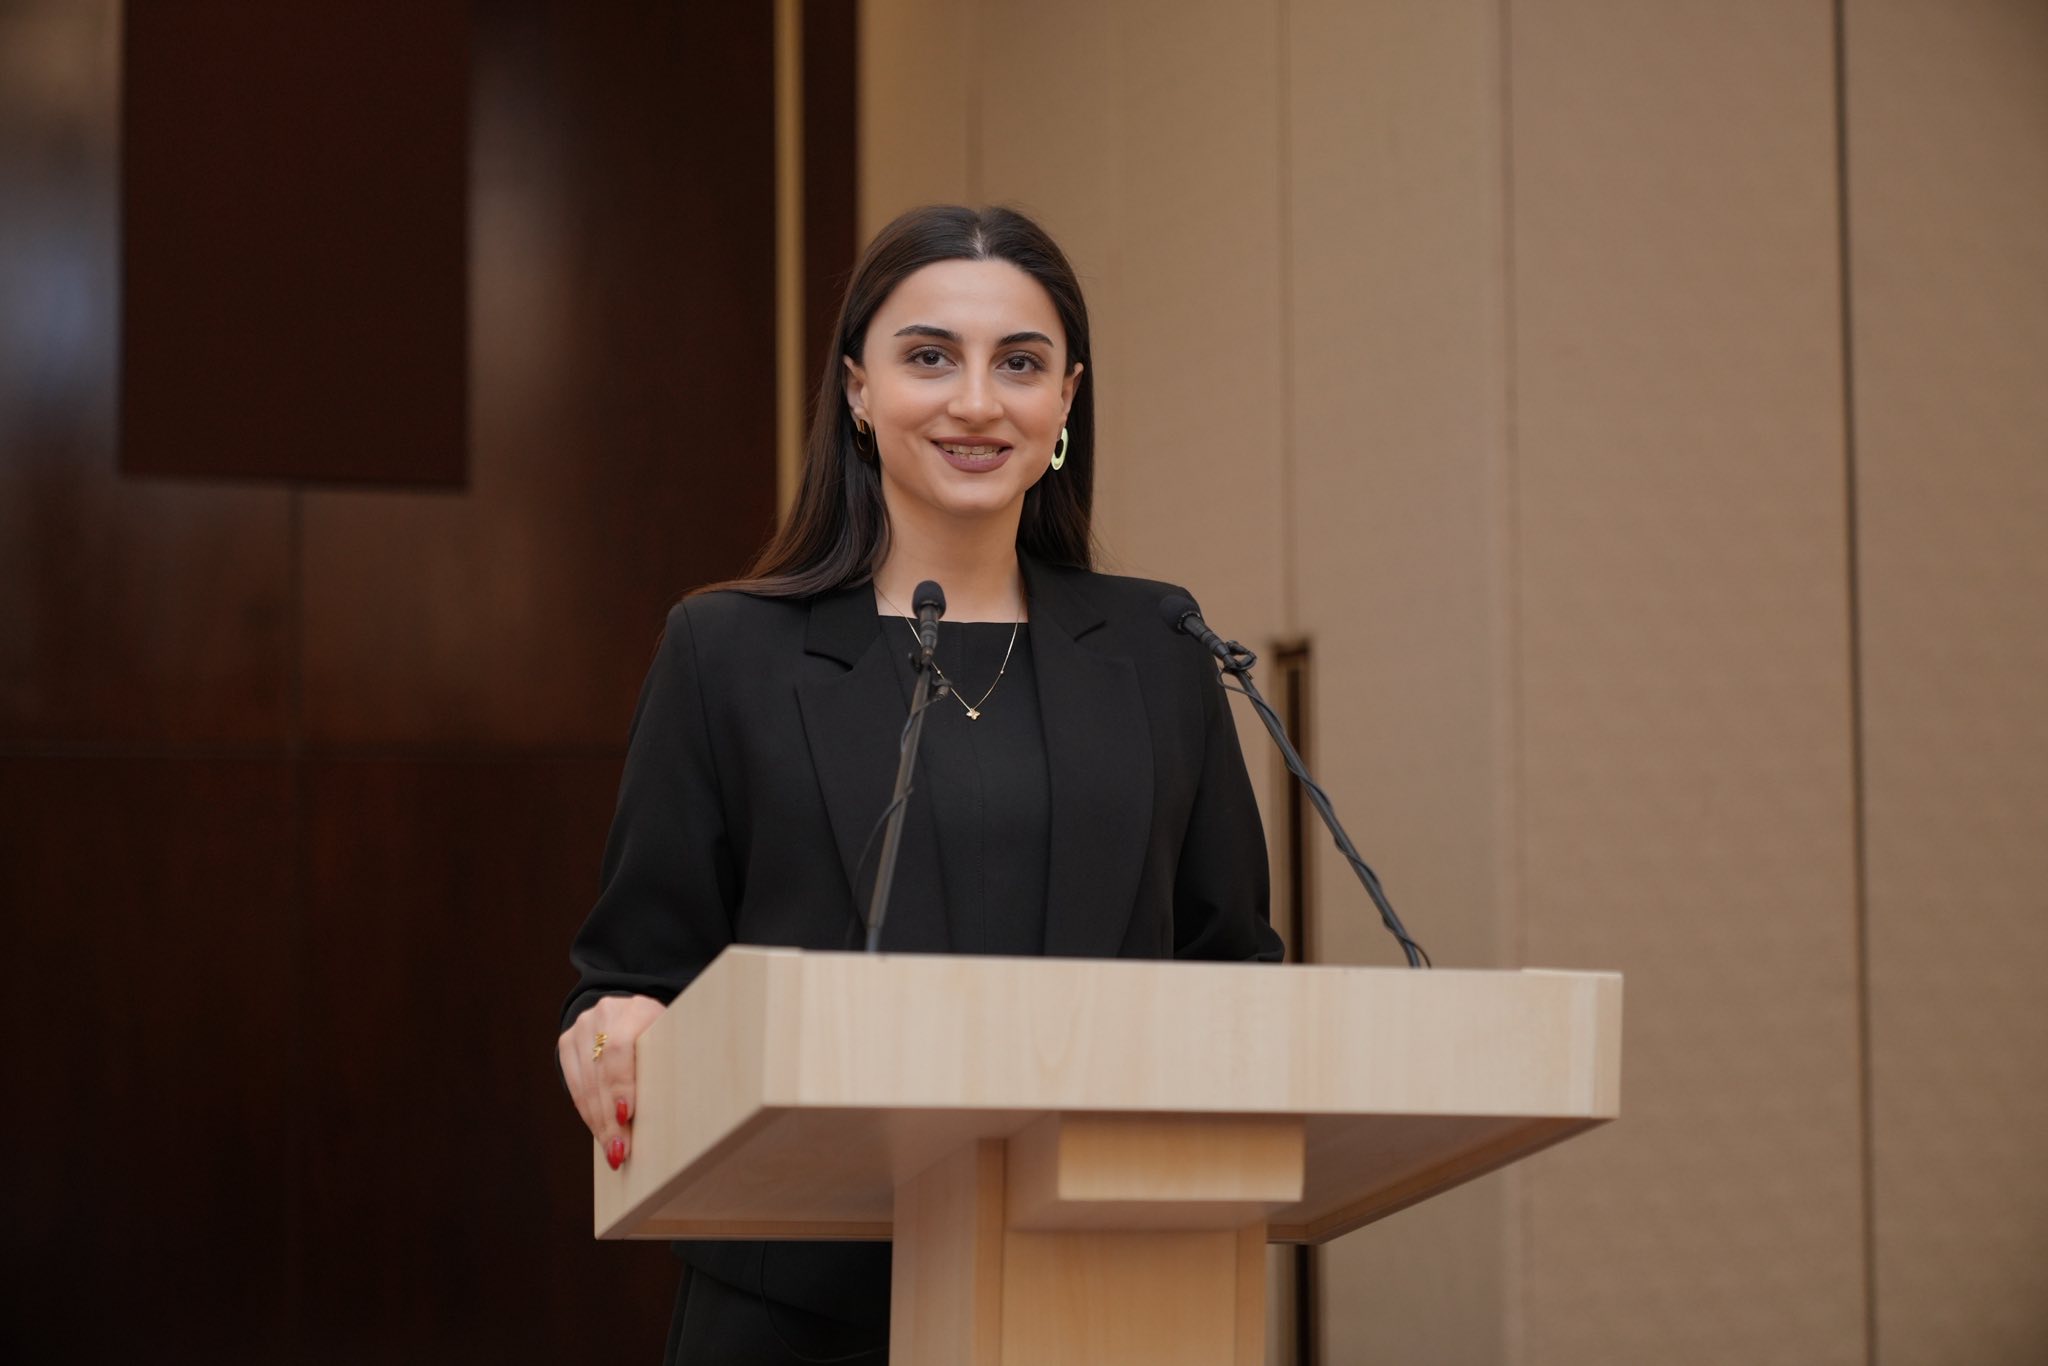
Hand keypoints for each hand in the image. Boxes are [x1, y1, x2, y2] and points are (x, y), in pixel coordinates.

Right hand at [558, 994, 666, 1170]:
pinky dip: (589, 1112)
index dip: (621, 1085)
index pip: (619, 1048)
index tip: (625, 1116)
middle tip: (620, 1150)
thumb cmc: (663, 1037)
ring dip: (599, 1121)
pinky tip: (600, 1132)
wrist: (632, 1014)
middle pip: (601, 1072)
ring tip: (612, 1150)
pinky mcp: (567, 1041)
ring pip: (585, 1082)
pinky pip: (574, 1084)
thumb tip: (673, 1115)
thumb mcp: (672, 1042)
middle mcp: (605, 1013)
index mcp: (637, 1009)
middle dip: (610, 1116)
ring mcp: (582, 1026)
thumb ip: (668, 1065)